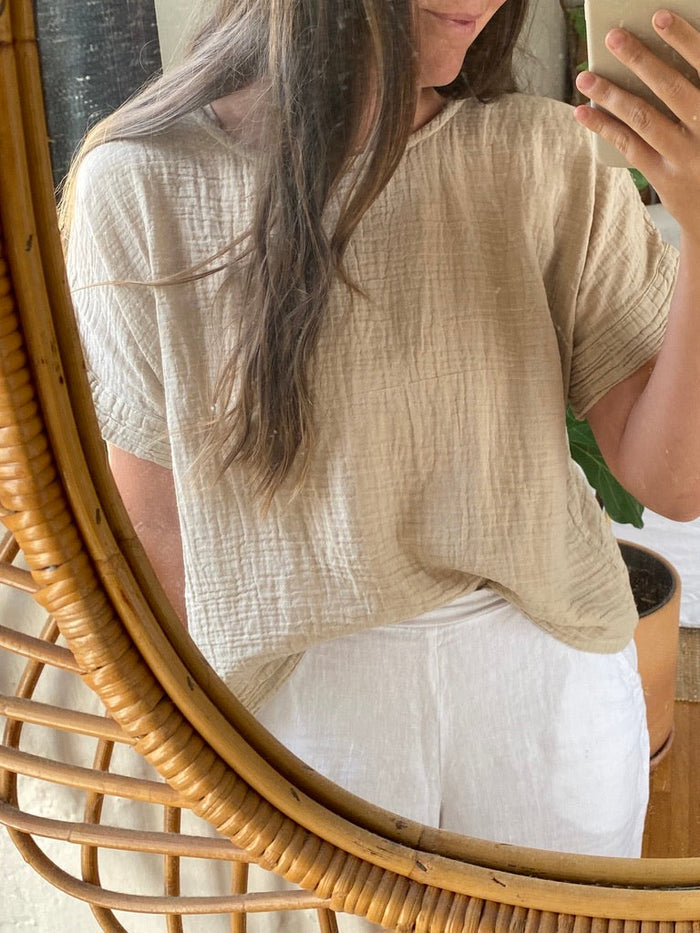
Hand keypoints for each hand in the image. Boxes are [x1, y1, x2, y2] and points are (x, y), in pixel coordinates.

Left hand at [573, 10, 699, 240]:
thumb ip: (697, 90)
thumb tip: (666, 58)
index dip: (684, 39)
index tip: (659, 16)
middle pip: (670, 87)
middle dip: (639, 59)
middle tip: (612, 37)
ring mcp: (686, 156)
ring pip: (643, 117)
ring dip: (611, 94)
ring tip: (586, 77)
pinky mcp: (665, 177)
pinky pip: (630, 147)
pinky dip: (604, 127)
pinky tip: (583, 112)